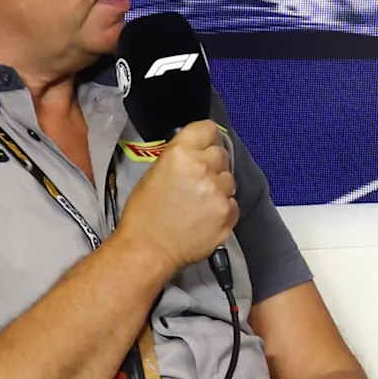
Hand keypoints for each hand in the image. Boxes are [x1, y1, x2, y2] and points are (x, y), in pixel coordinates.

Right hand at [114, 121, 237, 271]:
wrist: (148, 249)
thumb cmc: (144, 215)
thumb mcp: (154, 172)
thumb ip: (179, 157)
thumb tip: (196, 151)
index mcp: (180, 153)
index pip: (207, 128)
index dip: (206, 137)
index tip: (205, 144)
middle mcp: (203, 168)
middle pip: (221, 154)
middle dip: (212, 164)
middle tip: (197, 180)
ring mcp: (218, 192)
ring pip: (229, 179)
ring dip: (219, 187)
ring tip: (198, 202)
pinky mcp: (228, 214)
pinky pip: (233, 203)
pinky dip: (223, 208)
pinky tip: (204, 216)